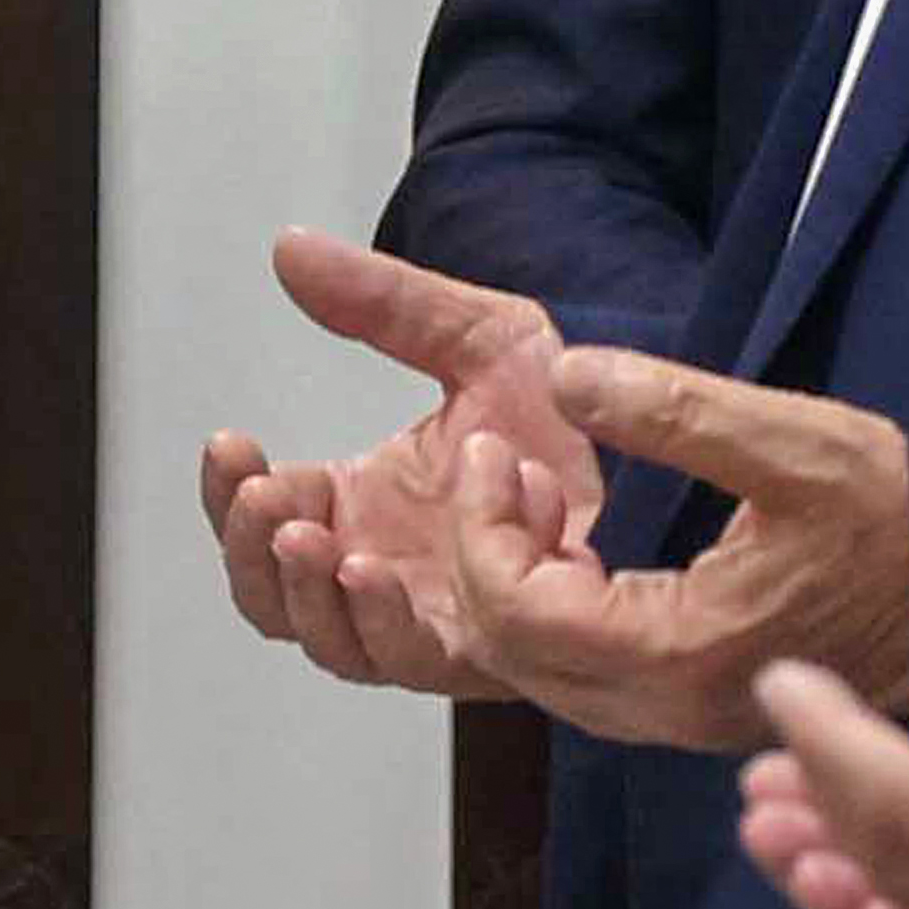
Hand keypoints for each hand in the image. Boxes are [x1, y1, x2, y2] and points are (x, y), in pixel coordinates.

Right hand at [193, 228, 589, 697]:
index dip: (232, 496)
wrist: (675, 443)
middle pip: (277, 600)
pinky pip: (407, 661)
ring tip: (310, 538)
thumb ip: (383, 304)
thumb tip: (288, 247)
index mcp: (367, 507)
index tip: (234, 444)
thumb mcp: (475, 338)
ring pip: (332, 642)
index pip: (266, 520)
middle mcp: (391, 572)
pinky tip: (373, 568)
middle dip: (253, 555)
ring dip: (305, 595)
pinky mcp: (487, 653)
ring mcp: (436, 619)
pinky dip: (377, 621)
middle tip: (267, 499)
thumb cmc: (581, 403)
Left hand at [433, 346, 908, 751]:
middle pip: (511, 652)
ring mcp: (684, 721)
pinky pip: (584, 679)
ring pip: (540, 674)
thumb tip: (563, 374)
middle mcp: (672, 709)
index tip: (488, 449)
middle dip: (483, 553)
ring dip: (512, 585)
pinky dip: (553, 613)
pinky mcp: (698, 709)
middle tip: (498, 466)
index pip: (518, 609)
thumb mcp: (791, 442)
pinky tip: (574, 544)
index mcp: (684, 653)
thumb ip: (672, 410)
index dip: (480, 525)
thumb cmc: (896, 514)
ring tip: (528, 493)